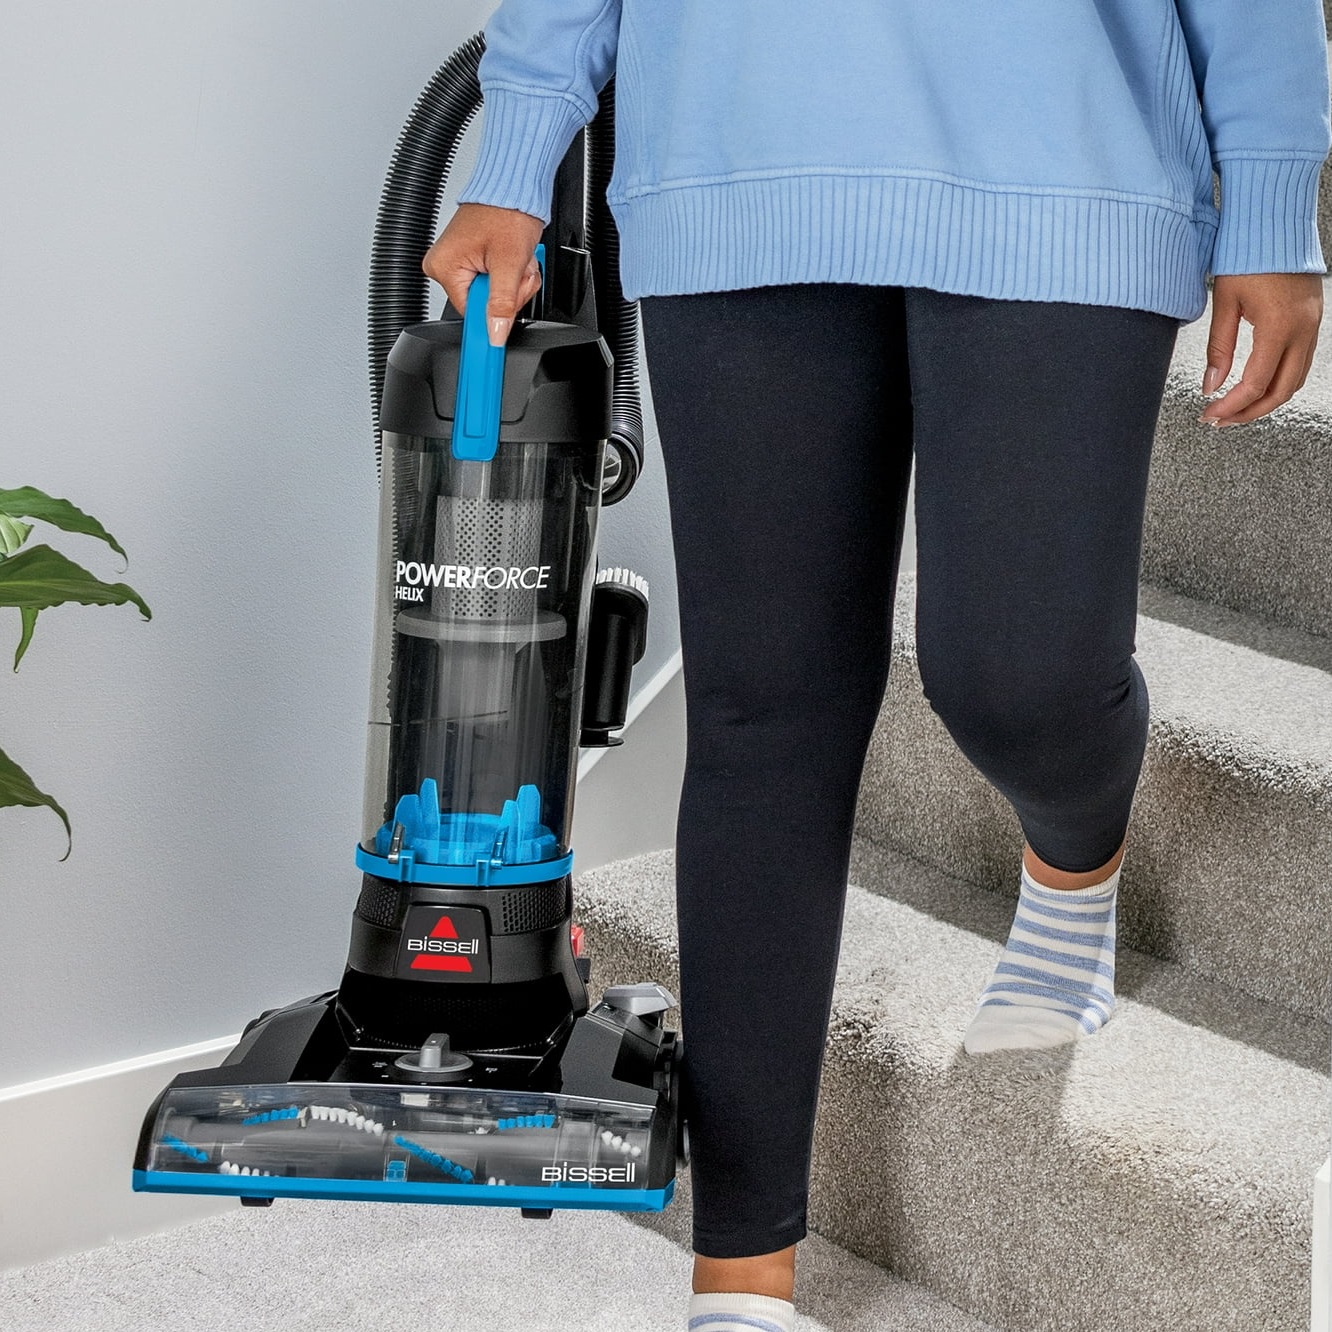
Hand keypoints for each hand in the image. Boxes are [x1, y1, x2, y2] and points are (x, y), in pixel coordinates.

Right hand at [422, 202, 545, 344]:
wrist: (515, 188)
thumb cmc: (507, 211)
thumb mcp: (508, 263)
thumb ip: (501, 303)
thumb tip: (495, 333)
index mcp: (444, 267)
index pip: (471, 313)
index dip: (496, 312)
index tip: (507, 319)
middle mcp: (445, 265)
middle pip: (484, 305)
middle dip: (510, 292)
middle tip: (518, 271)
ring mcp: (459, 263)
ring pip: (494, 295)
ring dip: (514, 283)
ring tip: (517, 260)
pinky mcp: (473, 260)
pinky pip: (495, 283)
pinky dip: (511, 274)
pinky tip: (514, 259)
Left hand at [1198, 272, 1322, 425]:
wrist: (1276, 224)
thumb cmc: (1248, 257)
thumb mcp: (1224, 304)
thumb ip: (1219, 349)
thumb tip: (1211, 386)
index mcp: (1279, 326)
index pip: (1255, 384)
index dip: (1230, 406)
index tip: (1209, 415)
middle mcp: (1303, 330)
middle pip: (1281, 391)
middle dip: (1249, 412)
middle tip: (1220, 420)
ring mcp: (1312, 325)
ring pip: (1294, 380)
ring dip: (1265, 400)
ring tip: (1234, 408)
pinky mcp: (1312, 321)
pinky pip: (1300, 362)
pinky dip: (1278, 381)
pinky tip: (1254, 386)